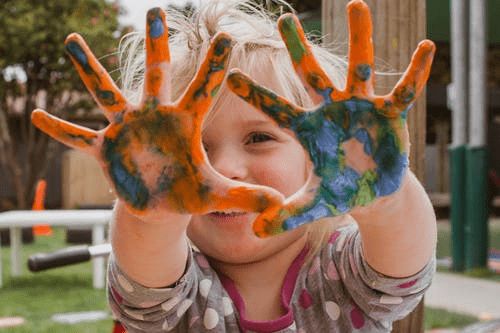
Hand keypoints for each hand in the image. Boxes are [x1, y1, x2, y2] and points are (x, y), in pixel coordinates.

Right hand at [32, 8, 282, 219]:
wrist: (161, 204)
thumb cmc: (189, 192)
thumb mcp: (216, 195)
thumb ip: (245, 196)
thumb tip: (279, 204)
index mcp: (185, 124)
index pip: (203, 90)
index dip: (214, 66)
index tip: (226, 36)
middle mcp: (154, 117)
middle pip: (155, 75)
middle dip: (156, 45)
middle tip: (156, 10)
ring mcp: (127, 129)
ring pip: (107, 94)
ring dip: (89, 71)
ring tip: (72, 41)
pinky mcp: (106, 148)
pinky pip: (78, 137)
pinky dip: (60, 129)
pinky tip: (35, 115)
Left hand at [227, 0, 434, 236]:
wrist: (372, 191)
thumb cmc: (340, 191)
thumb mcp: (312, 204)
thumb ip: (284, 216)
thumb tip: (254, 234)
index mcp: (308, 129)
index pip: (276, 109)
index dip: (255, 94)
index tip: (229, 74)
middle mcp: (331, 111)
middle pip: (311, 75)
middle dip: (299, 48)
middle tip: (285, 18)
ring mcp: (360, 109)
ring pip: (359, 69)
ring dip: (360, 38)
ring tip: (356, 4)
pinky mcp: (389, 115)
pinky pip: (402, 90)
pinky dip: (414, 72)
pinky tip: (426, 48)